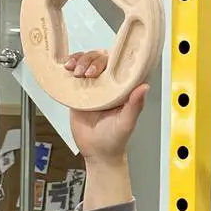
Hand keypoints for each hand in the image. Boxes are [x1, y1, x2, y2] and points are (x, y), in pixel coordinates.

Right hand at [66, 50, 147, 164]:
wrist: (96, 153)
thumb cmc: (116, 138)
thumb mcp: (127, 122)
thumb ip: (135, 105)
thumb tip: (145, 87)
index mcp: (123, 86)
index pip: (118, 62)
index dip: (111, 57)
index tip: (102, 64)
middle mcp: (109, 82)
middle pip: (100, 58)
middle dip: (92, 60)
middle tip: (88, 73)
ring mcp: (93, 86)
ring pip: (86, 62)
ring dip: (80, 61)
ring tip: (76, 72)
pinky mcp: (78, 92)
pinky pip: (73, 75)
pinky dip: (69, 66)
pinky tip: (66, 67)